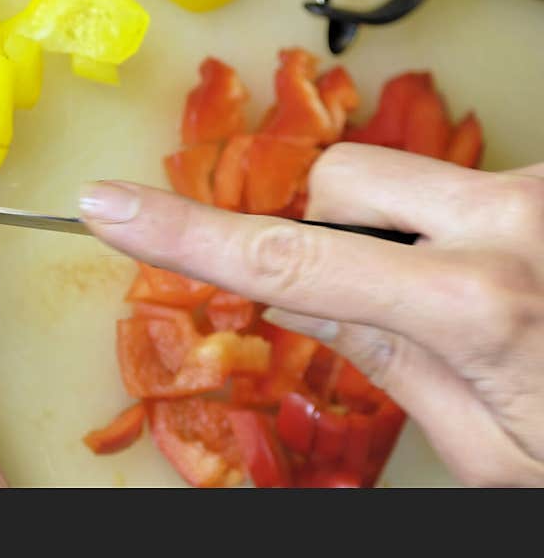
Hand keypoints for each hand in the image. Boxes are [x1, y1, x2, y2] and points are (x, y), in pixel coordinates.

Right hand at [80, 143, 543, 486]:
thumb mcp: (480, 442)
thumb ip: (383, 354)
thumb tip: (299, 294)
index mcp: (477, 309)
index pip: (285, 261)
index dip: (184, 233)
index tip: (112, 207)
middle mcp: (513, 223)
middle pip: (336, 180)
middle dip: (314, 228)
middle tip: (354, 291)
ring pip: (395, 173)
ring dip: (385, 228)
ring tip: (444, 294)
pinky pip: (458, 178)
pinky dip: (442, 223)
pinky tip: (490, 277)